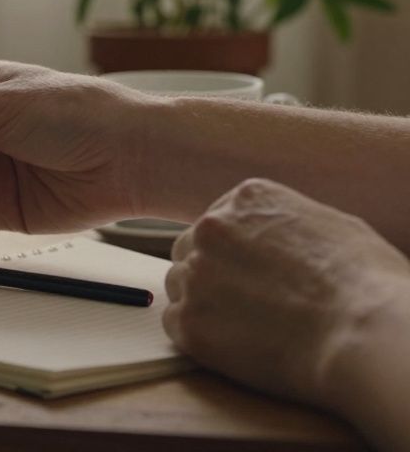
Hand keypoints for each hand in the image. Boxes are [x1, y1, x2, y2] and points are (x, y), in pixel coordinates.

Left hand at [164, 178, 409, 429]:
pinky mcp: (189, 321)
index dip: (235, 252)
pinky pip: (176, 324)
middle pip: (191, 249)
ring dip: (202, 303)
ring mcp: (195, 273)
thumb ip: (287, 224)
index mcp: (247, 199)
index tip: (251, 272)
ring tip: (246, 325)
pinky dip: (198, 335)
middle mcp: (211, 228)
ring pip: (180, 285)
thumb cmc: (366, 284)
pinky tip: (234, 344)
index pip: (220, 222)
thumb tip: (278, 235)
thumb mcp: (334, 227)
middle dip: (212, 273)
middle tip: (245, 301)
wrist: (362, 333)